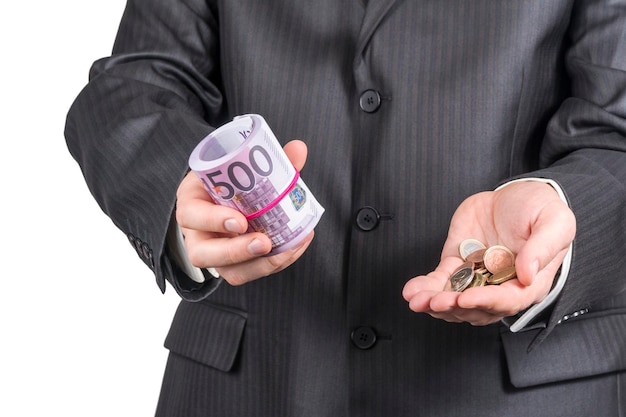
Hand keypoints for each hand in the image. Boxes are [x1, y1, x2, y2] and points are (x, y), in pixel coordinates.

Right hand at [175, 140, 313, 285]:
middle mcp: (196, 234)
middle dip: (236, 251)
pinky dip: (274, 264)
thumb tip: (299, 148)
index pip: (191, 215)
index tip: (240, 221)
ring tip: (285, 249)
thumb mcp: (236, 167)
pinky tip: (293, 248)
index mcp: (191, 203)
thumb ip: (266, 159)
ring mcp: (213, 254)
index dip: (213, 221)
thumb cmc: (227, 182)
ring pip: (228, 272)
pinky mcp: (232, 267)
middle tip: (264, 242)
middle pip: (204, 254)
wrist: (223, 198)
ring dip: (259, 265)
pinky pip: (249, 273)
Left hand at [402, 181, 575, 325]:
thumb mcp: (554, 221)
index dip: (485, 302)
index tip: (465, 298)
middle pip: (477, 308)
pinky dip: (425, 287)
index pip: (507, 301)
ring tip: (418, 301)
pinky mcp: (457, 265)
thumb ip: (542, 248)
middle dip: (455, 307)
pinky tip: (411, 291)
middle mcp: (502, 286)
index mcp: (529, 282)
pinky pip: (440, 281)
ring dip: (436, 303)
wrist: (514, 193)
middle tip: (437, 302)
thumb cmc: (540, 207)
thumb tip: (528, 274)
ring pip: (455, 300)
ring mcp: (477, 277)